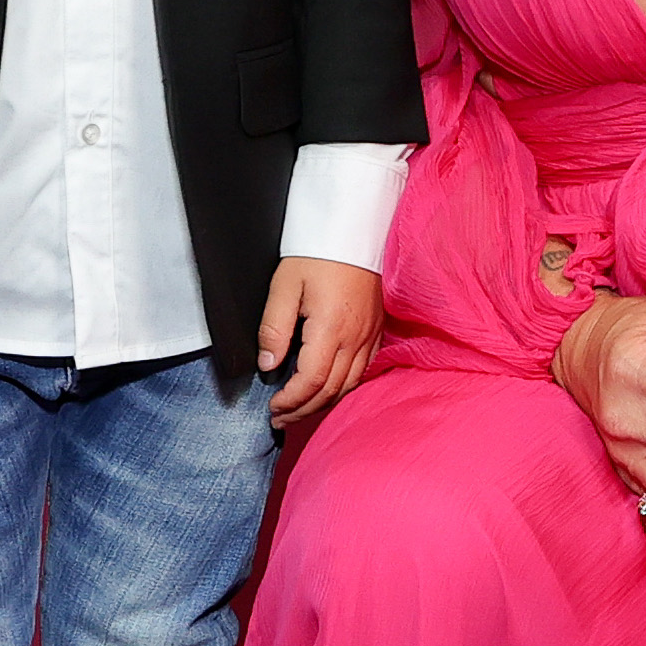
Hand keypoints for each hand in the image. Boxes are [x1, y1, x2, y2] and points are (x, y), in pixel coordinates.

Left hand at [259, 257, 385, 425]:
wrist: (354, 225)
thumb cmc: (317, 252)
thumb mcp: (284, 285)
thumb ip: (274, 328)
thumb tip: (268, 365)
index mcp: (332, 328)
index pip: (311, 382)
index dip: (290, 402)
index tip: (271, 408)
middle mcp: (356, 337)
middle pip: (331, 390)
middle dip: (303, 411)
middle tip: (280, 420)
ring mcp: (371, 333)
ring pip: (350, 384)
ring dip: (324, 403)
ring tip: (300, 411)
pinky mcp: (377, 327)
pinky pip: (365, 370)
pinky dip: (344, 387)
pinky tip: (329, 389)